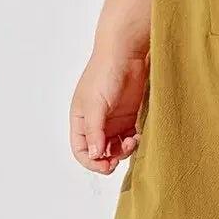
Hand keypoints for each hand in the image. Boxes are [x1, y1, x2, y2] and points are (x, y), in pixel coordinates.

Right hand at [70, 47, 149, 175]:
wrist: (127, 52)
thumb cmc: (105, 72)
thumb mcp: (95, 104)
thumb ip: (94, 130)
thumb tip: (94, 154)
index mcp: (81, 119)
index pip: (81, 150)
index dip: (91, 162)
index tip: (105, 165)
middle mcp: (96, 122)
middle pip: (99, 152)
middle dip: (109, 159)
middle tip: (120, 157)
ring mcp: (113, 120)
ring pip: (116, 147)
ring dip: (123, 150)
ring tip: (131, 141)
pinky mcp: (129, 116)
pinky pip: (129, 137)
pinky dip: (133, 142)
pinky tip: (137, 136)